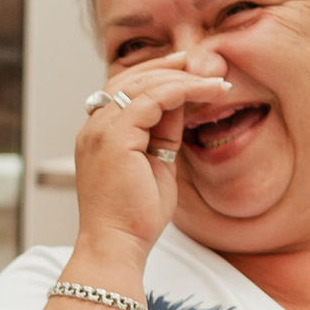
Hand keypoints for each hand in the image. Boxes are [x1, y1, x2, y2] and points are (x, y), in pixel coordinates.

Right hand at [73, 56, 236, 260]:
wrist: (118, 246)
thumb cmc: (135, 217)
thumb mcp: (156, 164)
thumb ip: (163, 133)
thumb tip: (181, 103)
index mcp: (98, 135)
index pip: (123, 89)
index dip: (156, 75)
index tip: (189, 72)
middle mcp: (93, 128)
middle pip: (129, 78)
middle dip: (168, 66)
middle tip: (204, 63)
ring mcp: (101, 130)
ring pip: (142, 83)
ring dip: (182, 77)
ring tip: (216, 82)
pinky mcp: (115, 137)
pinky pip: (153, 98)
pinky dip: (183, 90)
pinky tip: (208, 92)